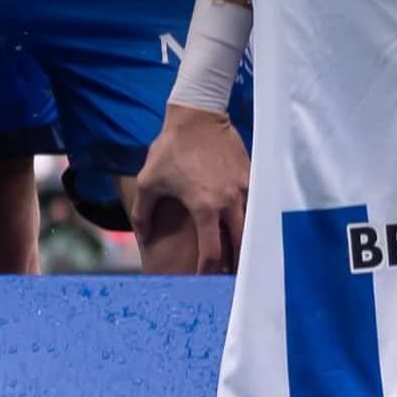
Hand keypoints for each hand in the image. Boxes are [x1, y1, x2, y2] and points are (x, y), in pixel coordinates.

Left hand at [130, 105, 248, 274]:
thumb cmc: (171, 149)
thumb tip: (143, 236)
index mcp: (204, 207)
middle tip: (231, 278)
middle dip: (238, 265)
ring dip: (247, 242)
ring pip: (252, 226)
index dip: (208, 271)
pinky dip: (251, 218)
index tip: (204, 281)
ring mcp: (244, 188)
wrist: (197, 115)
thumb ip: (142, 213)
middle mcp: (228, 201)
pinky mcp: (251, 175)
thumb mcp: (149, 181)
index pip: (212, 252)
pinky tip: (244, 225)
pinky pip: (254, 204)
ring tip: (241, 256)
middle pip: (242, 245)